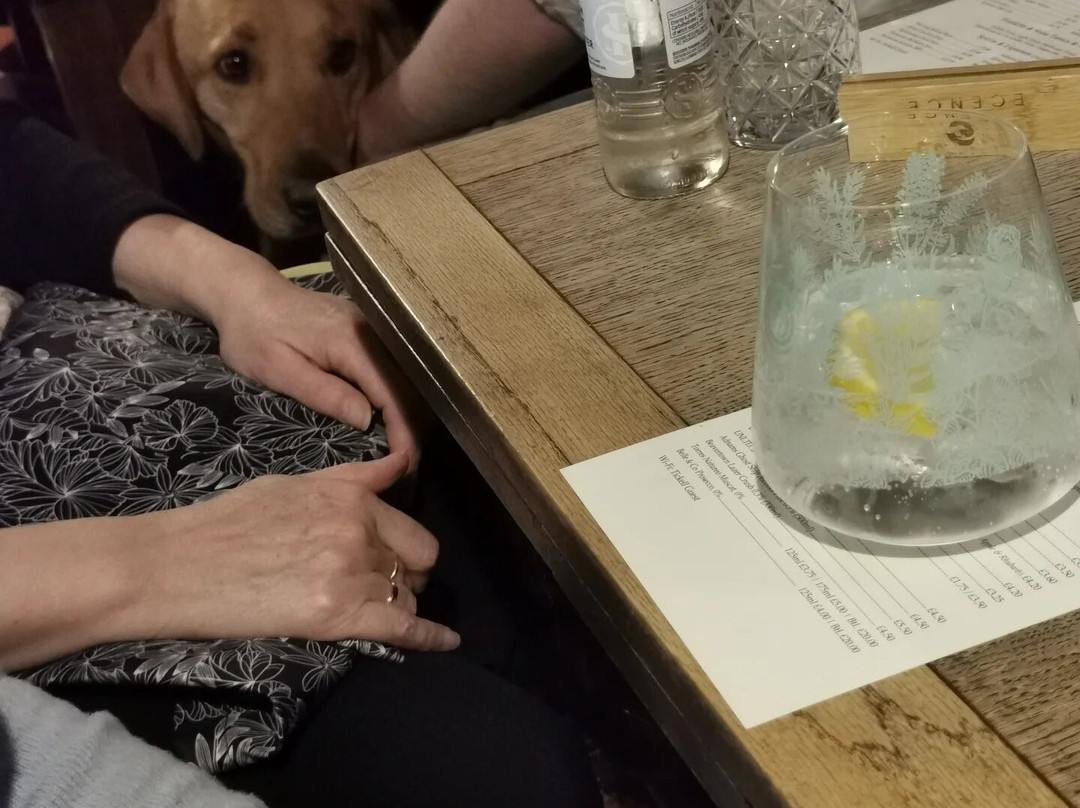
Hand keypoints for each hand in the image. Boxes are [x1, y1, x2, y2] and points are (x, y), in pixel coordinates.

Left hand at [111, 215, 422, 472]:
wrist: (246, 293)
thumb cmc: (253, 335)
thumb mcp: (280, 371)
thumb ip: (326, 394)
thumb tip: (370, 421)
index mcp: (351, 342)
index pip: (391, 393)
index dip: (403, 430)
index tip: (405, 463)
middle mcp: (371, 331)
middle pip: (406, 385)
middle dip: (411, 427)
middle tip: (406, 465)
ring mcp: (372, 327)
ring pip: (404, 376)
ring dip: (408, 412)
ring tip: (402, 447)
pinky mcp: (368, 329)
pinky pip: (392, 366)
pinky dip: (397, 395)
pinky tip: (392, 418)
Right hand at [134, 454, 458, 650]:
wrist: (177, 564)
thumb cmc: (227, 522)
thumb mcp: (295, 484)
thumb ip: (355, 479)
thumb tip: (401, 462)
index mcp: (351, 498)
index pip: (411, 532)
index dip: (406, 551)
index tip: (400, 563)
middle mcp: (359, 532)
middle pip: (416, 565)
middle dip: (408, 578)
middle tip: (383, 588)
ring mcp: (350, 573)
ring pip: (404, 598)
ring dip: (397, 606)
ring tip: (374, 613)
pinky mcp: (335, 615)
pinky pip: (402, 629)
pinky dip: (429, 637)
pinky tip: (447, 642)